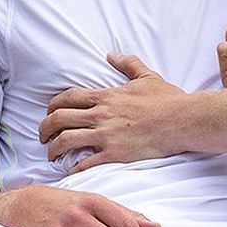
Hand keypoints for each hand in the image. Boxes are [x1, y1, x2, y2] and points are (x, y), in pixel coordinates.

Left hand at [40, 54, 187, 168]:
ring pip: (66, 140)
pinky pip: (85, 163)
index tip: (49, 114)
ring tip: (51, 155)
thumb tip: (112, 55)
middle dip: (44, 129)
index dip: (52, 106)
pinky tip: (70, 171)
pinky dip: (73, 168)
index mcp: (105, 96)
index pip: (67, 98)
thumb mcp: (147, 76)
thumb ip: (128, 64)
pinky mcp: (114, 153)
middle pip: (59, 119)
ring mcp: (106, 135)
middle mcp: (100, 114)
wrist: (183, 120)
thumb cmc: (168, 100)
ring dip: (53, 149)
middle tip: (43, 137)